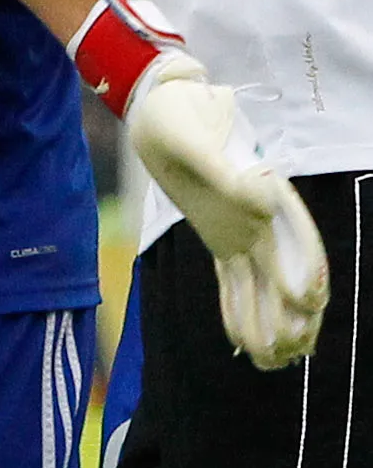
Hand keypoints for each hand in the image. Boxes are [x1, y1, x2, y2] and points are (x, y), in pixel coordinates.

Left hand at [129, 60, 327, 367]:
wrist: (159, 104)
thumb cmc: (177, 115)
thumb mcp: (193, 136)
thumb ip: (224, 169)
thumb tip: (261, 195)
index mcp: (264, 190)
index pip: (298, 237)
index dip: (307, 269)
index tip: (309, 301)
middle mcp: (259, 216)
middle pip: (287, 273)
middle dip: (293, 315)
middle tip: (291, 354)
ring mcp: (241, 230)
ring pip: (265, 285)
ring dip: (273, 321)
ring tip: (276, 363)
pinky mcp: (218, 237)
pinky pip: (234, 280)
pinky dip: (239, 310)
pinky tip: (242, 343)